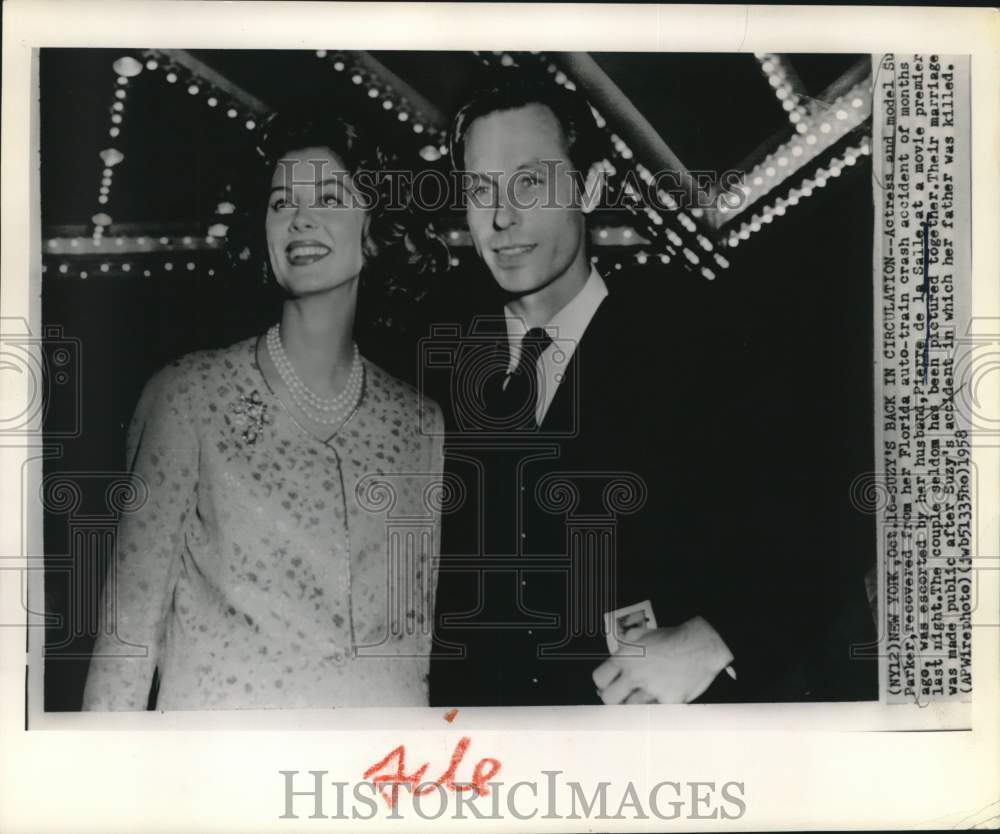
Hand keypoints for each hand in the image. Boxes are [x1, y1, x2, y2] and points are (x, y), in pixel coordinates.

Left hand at [592, 616, 734, 704]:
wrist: (701, 644)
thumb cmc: (674, 638)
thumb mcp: (641, 632)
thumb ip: (624, 645)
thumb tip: (615, 657)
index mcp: (625, 657)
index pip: (599, 679)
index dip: (603, 682)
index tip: (609, 684)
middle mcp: (635, 674)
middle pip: (609, 698)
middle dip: (614, 698)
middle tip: (622, 695)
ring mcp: (651, 689)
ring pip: (631, 708)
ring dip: (636, 703)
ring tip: (645, 695)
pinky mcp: (668, 700)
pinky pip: (655, 711)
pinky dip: (656, 708)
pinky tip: (661, 698)